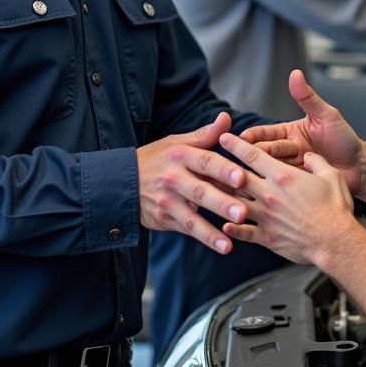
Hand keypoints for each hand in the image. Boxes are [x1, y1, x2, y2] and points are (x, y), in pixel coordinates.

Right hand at [137, 112, 247, 253]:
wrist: (122, 182)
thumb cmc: (158, 159)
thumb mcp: (177, 142)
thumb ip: (205, 135)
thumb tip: (227, 119)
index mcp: (180, 155)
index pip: (205, 162)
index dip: (224, 170)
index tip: (243, 177)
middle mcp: (173, 179)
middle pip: (200, 191)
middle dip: (222, 202)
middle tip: (243, 212)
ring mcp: (167, 201)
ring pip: (192, 217)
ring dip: (212, 231)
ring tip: (231, 240)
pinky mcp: (165, 219)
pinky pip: (188, 230)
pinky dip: (205, 238)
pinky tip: (223, 247)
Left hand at [219, 131, 353, 264]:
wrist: (335, 241)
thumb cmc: (335, 209)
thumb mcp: (330, 175)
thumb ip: (316, 162)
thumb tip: (309, 156)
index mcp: (282, 176)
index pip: (253, 155)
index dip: (236, 145)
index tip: (224, 138)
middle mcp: (269, 194)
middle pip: (237, 176)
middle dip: (221, 166)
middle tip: (209, 161)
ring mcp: (265, 216)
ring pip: (235, 203)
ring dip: (223, 197)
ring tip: (212, 192)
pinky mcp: (266, 237)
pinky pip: (243, 231)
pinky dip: (232, 228)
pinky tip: (224, 225)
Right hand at [239, 70, 362, 192]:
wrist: (361, 167)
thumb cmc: (344, 139)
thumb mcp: (326, 115)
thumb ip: (308, 98)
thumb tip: (295, 74)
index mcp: (290, 133)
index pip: (267, 133)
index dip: (254, 135)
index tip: (242, 137)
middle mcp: (287, 151)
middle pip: (266, 153)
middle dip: (254, 154)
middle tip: (242, 157)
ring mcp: (292, 170)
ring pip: (272, 170)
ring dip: (261, 172)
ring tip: (248, 175)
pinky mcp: (297, 188)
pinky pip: (283, 186)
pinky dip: (273, 187)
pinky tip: (264, 191)